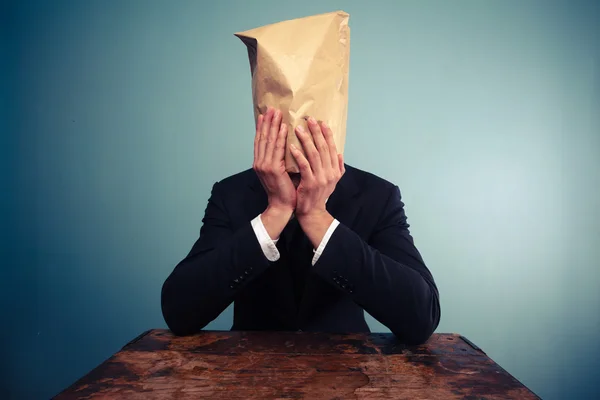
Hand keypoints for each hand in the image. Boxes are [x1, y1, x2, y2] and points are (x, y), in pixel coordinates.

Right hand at [253, 107, 294, 238]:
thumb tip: (285, 145)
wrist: (281, 206)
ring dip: (273, 125)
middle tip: (271, 108)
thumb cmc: (283, 190)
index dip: (262, 127)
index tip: (265, 114)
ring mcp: (264, 165)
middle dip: (267, 122)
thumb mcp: (279, 172)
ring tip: (277, 113)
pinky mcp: (272, 169)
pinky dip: (280, 137)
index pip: (260, 141)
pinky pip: (277, 149)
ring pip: (269, 141)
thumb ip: (278, 159)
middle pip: (262, 138)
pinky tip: (283, 128)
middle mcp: (259, 162)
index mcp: (260, 163)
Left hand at [290, 117, 344, 248]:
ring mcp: (321, 178)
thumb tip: (340, 154)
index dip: (327, 134)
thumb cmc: (319, 195)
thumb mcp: (332, 182)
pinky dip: (298, 155)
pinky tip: (292, 146)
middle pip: (323, 148)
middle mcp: (330, 173)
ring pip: (314, 154)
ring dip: (306, 140)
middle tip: (309, 119)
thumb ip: (337, 167)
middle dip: (317, 132)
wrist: (312, 213)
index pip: (332, 148)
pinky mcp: (310, 183)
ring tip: (298, 128)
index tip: (322, 122)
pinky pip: (304, 166)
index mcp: (335, 170)